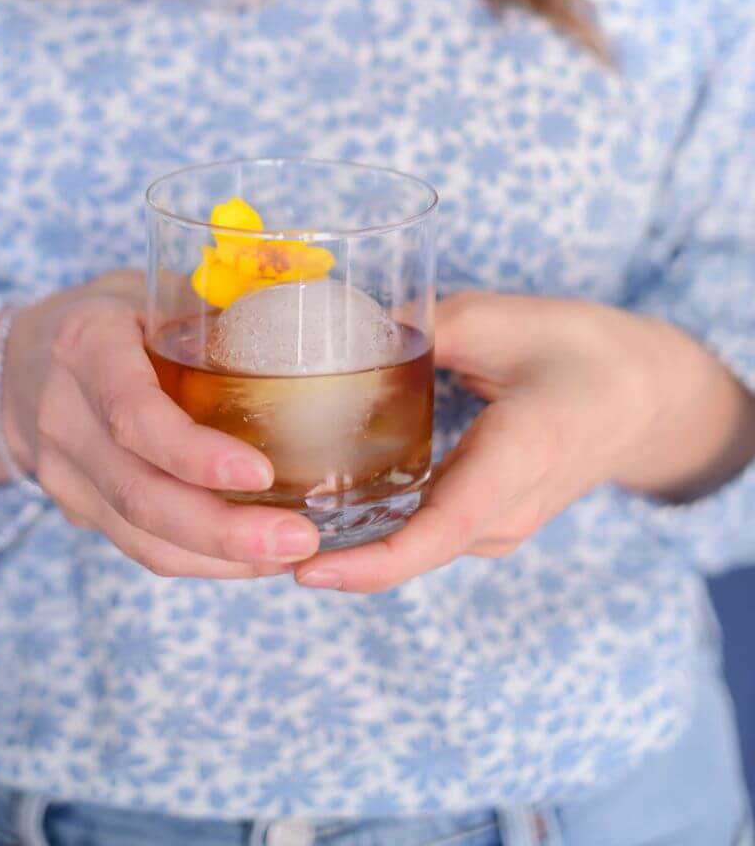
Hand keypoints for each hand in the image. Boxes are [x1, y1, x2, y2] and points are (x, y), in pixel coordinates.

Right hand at [0, 272, 320, 579]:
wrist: (23, 360)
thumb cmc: (115, 315)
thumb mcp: (154, 287)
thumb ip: (218, 303)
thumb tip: (321, 306)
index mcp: (86, 346)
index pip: (132, 414)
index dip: (192, 453)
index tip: (261, 472)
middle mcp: (64, 415)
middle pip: (139, 494)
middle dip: (222, 530)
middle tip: (299, 539)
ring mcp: (64, 472)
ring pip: (140, 535)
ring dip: (220, 558)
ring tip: (291, 555)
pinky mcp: (77, 509)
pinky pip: (141, 547)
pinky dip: (203, 561)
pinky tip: (256, 558)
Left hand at [294, 290, 753, 593]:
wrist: (643, 394)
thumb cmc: (579, 349)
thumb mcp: (500, 318)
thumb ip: (422, 327)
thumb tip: (340, 331)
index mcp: (519, 457)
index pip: (442, 529)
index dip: (372, 561)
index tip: (306, 568)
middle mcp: (507, 508)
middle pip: (410, 548)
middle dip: (330, 553)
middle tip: (244, 535)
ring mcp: (499, 524)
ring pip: (412, 544)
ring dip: (343, 542)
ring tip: (259, 523)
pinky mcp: (487, 519)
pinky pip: (420, 531)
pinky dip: (368, 526)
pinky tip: (309, 503)